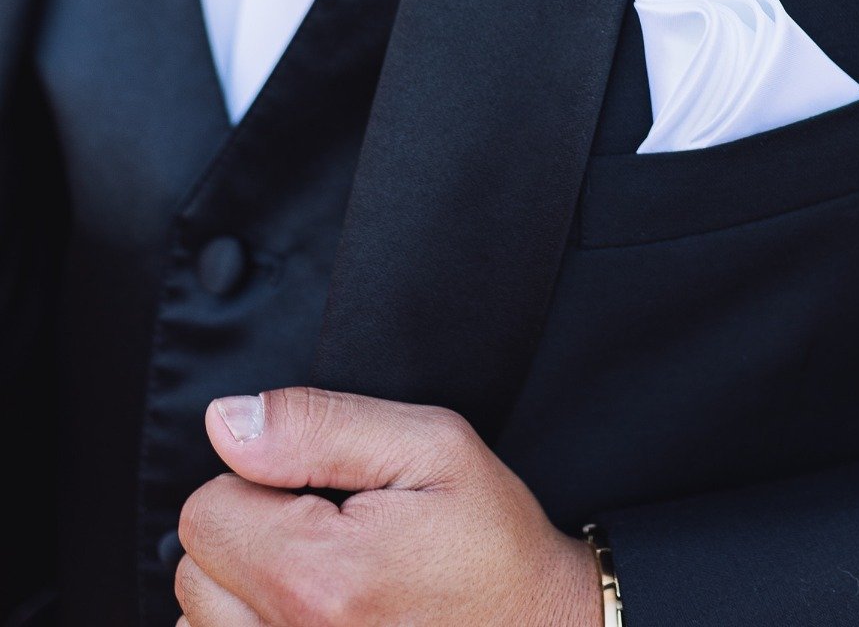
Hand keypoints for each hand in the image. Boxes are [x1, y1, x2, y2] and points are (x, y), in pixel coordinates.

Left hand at [174, 386, 598, 626]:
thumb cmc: (493, 545)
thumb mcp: (431, 446)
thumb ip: (319, 424)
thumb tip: (225, 421)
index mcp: (320, 581)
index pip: (205, 510)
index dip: (260, 483)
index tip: (322, 494)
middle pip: (195, 572)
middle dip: (247, 540)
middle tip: (329, 537)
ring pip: (201, 623)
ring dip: (245, 596)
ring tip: (325, 586)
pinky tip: (314, 618)